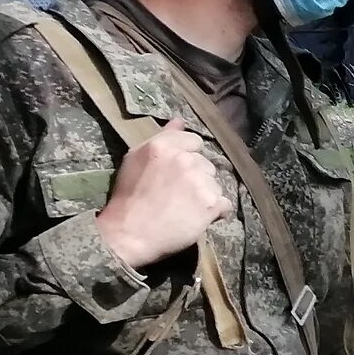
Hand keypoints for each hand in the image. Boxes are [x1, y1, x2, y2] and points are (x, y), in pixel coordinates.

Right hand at [92, 125, 227, 269]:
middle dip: (196, 177)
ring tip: (184, 207)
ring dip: (205, 195)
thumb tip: (180, 121)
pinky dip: (215, 212)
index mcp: (164, 146)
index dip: (188, 156)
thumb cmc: (128, 197)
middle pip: (206, 164)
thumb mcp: (136, 160)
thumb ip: (163, 138)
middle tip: (177, 193)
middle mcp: (185, 160)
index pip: (195, 142)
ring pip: (215, 184)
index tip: (176, 172)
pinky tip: (196, 217)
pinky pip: (224, 204)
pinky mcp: (211, 204)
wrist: (128, 233)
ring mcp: (200, 182)